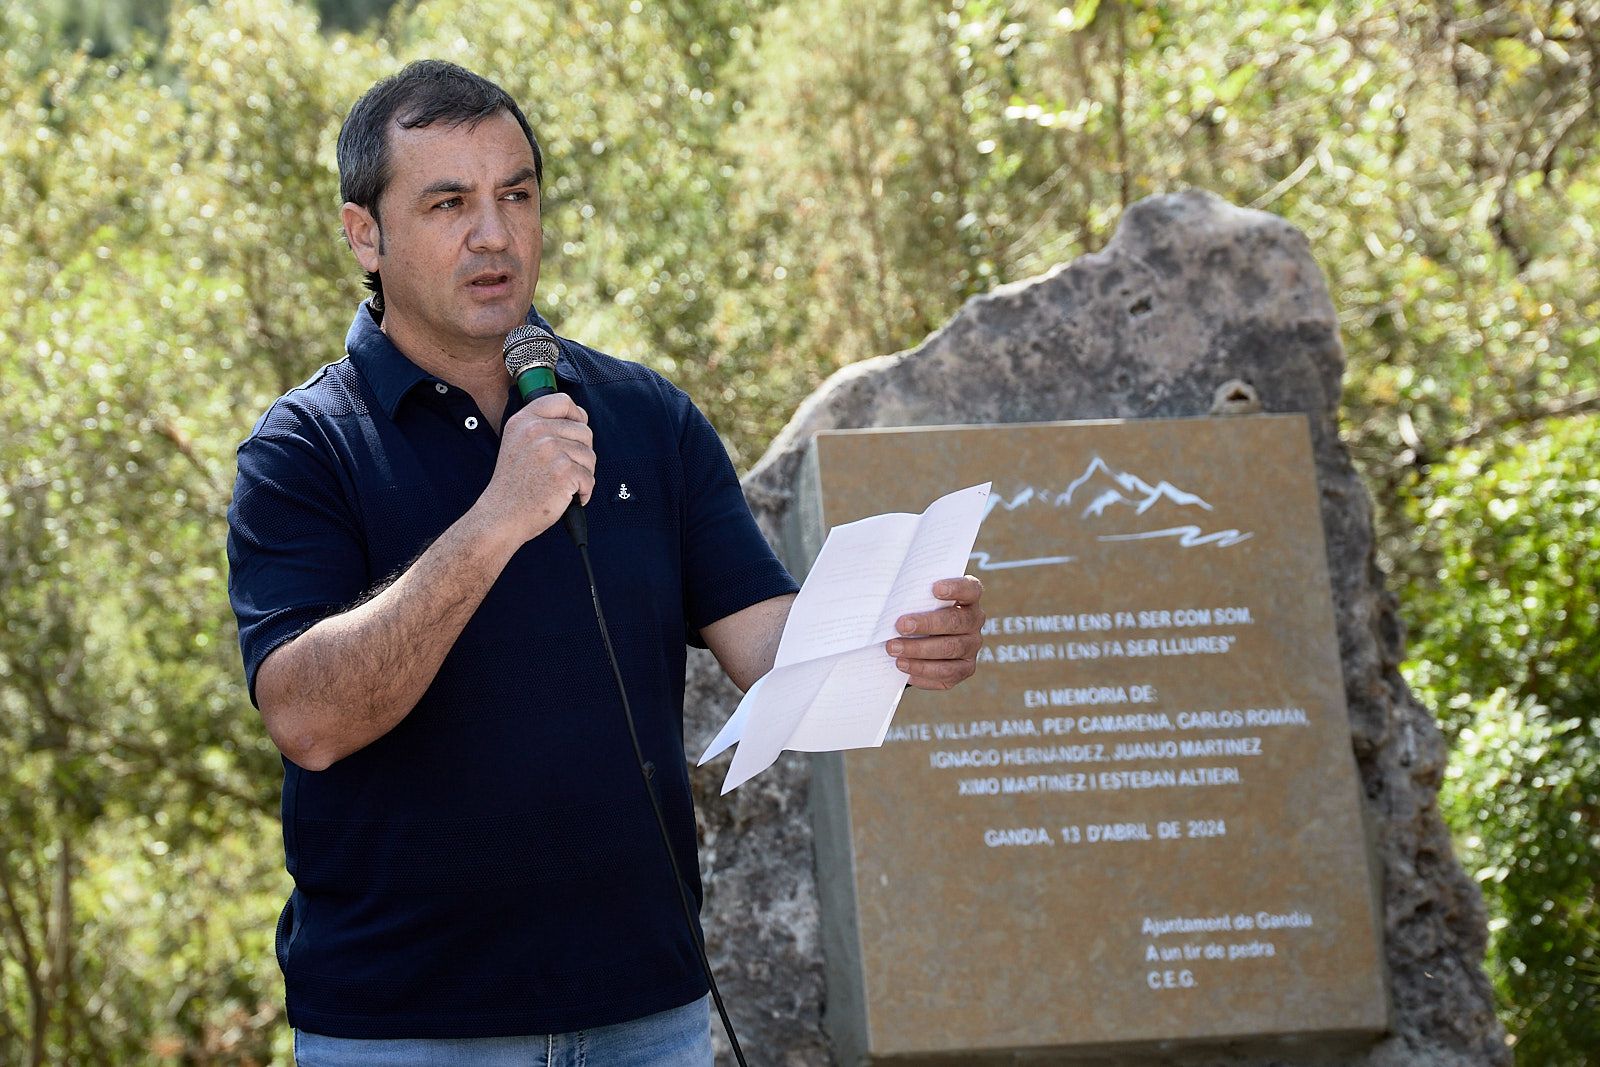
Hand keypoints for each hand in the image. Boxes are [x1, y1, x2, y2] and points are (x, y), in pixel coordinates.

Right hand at [478, 393, 595, 543]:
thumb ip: (542, 427)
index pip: (563, 401)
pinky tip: (567, 497)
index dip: (577, 416)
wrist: (502, 514)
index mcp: (524, 420)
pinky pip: (589, 478)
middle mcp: (536, 431)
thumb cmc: (514, 485)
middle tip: (566, 470)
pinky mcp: (563, 472)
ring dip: (583, 474)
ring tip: (564, 484)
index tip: (576, 431)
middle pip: (584, 431)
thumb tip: (579, 419)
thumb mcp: (517, 443)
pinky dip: (583, 492)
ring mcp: (550, 450)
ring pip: (589, 455)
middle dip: (582, 453)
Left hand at [886, 577, 984, 690]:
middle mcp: (974, 621)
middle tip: (900, 626)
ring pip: (949, 649)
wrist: (920, 639)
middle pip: (955, 621)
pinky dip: (922, 671)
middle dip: (926, 624)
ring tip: (894, 649)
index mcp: (968, 598)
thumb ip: (911, 597)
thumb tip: (889, 602)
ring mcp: (971, 646)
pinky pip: (946, 673)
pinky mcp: (965, 668)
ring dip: (919, 650)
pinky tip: (903, 666)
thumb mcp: (916, 600)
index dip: (955, 588)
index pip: (970, 589)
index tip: (934, 589)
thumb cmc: (917, 611)